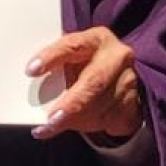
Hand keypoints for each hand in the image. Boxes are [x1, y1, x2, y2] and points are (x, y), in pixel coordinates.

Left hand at [26, 27, 142, 141]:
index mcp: (96, 39)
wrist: (120, 77)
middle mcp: (117, 57)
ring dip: (74, 121)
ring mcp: (129, 81)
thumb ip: (58, 65)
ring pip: (100, 107)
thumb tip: (31, 83)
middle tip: (50, 119)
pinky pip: (108, 121)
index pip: (72, 45)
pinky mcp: (134, 104)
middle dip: (71, 104)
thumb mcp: (74, 56)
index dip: (51, 57)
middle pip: (94, 83)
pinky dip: (85, 126)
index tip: (31, 70)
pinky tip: (72, 125)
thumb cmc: (86, 63)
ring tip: (52, 125)